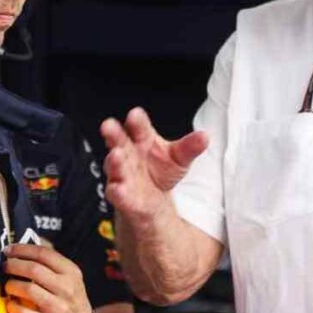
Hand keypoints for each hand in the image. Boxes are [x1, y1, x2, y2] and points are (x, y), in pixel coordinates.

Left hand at [3, 244, 94, 312]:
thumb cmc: (70, 297)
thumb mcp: (69, 276)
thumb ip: (52, 259)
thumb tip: (32, 239)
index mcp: (70, 272)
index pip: (44, 254)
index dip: (23, 249)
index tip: (9, 249)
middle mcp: (66, 288)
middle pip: (34, 270)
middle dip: (14, 265)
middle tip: (5, 266)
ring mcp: (58, 307)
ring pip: (29, 290)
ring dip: (12, 285)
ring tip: (8, 285)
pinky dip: (14, 307)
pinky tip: (10, 304)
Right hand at [100, 106, 207, 221]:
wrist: (152, 198)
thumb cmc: (161, 169)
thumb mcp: (179, 157)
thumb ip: (189, 147)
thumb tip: (204, 137)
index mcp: (141, 138)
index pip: (138, 126)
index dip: (136, 120)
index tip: (135, 114)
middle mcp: (127, 153)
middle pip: (118, 140)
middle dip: (113, 133)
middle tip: (108, 125)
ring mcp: (121, 173)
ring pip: (114, 165)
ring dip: (113, 161)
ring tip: (115, 155)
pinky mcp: (120, 194)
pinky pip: (116, 192)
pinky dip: (117, 191)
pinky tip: (117, 189)